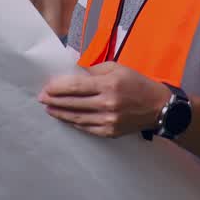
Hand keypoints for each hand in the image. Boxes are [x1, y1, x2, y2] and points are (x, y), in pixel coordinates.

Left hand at [37, 61, 171, 137]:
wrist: (158, 107)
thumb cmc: (137, 83)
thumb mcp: (118, 68)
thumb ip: (95, 70)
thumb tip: (74, 73)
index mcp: (109, 84)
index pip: (76, 86)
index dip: (58, 87)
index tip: (46, 87)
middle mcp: (107, 104)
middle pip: (73, 103)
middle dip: (54, 100)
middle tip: (41, 98)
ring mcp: (108, 120)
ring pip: (76, 117)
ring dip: (60, 113)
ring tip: (48, 109)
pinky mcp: (109, 132)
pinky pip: (86, 127)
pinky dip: (74, 123)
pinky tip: (66, 118)